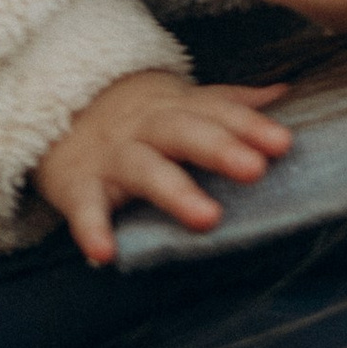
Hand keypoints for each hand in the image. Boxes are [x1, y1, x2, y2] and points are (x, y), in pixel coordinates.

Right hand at [35, 72, 291, 267]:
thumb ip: (231, 104)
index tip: (284, 143)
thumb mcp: (183, 103)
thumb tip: (285, 93)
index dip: (251, 127)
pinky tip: (104, 254)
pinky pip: (84, 208)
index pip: (219, 113)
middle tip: (254, 169)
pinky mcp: (78, 185)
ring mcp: (113, 157)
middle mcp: (149, 129)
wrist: (60, 108)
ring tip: (208, 218)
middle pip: (185, 132)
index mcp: (180, 109)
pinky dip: (92, 229)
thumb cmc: (142, 118)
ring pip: (144, 169)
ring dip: (175, 192)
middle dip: (220, 149)